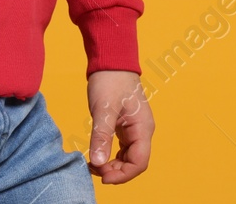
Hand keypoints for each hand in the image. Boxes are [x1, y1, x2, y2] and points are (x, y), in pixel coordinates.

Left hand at [85, 69, 152, 183]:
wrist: (111, 61)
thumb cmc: (111, 80)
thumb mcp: (103, 109)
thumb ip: (102, 136)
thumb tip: (98, 163)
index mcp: (143, 128)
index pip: (139, 163)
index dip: (122, 175)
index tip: (102, 176)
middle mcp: (142, 131)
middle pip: (134, 163)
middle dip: (115, 171)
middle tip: (93, 168)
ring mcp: (135, 129)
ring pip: (128, 158)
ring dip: (112, 165)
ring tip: (93, 164)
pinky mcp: (125, 127)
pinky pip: (122, 149)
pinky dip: (110, 156)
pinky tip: (97, 156)